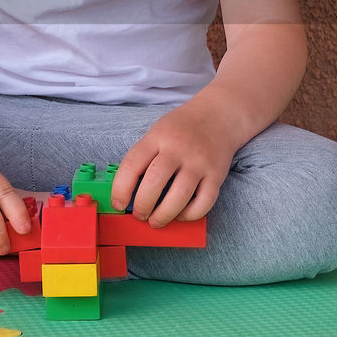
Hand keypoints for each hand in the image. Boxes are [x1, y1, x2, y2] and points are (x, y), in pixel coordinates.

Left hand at [110, 103, 236, 227]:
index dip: (120, 189)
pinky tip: (180, 214)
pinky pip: (203, 203)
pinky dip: (189, 215)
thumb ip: (144, 157)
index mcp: (157, 137)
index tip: (118, 203)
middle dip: (142, 206)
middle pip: (154, 183)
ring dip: (163, 215)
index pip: (132, 164)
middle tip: (139, 214)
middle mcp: (178, 149)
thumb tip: (128, 192)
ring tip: (156, 221)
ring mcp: (199, 162)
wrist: (218, 115)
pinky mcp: (216, 175)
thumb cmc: (182, 128)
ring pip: (179, 197)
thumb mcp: (157, 132)